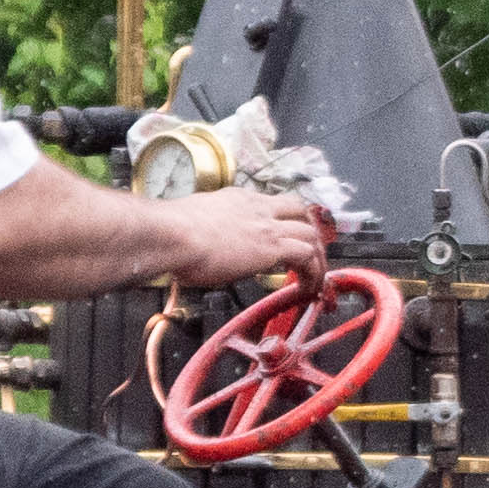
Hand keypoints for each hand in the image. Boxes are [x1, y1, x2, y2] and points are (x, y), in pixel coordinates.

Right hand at [156, 186, 334, 289]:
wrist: (172, 234)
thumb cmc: (171, 233)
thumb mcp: (193, 224)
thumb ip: (206, 232)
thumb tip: (200, 247)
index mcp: (237, 199)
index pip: (271, 204)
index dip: (283, 221)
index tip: (283, 238)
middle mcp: (257, 207)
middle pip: (301, 210)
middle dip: (311, 232)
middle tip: (312, 255)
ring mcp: (267, 225)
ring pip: (311, 233)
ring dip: (318, 257)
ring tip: (317, 279)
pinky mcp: (272, 246)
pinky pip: (307, 257)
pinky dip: (313, 273)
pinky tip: (308, 288)